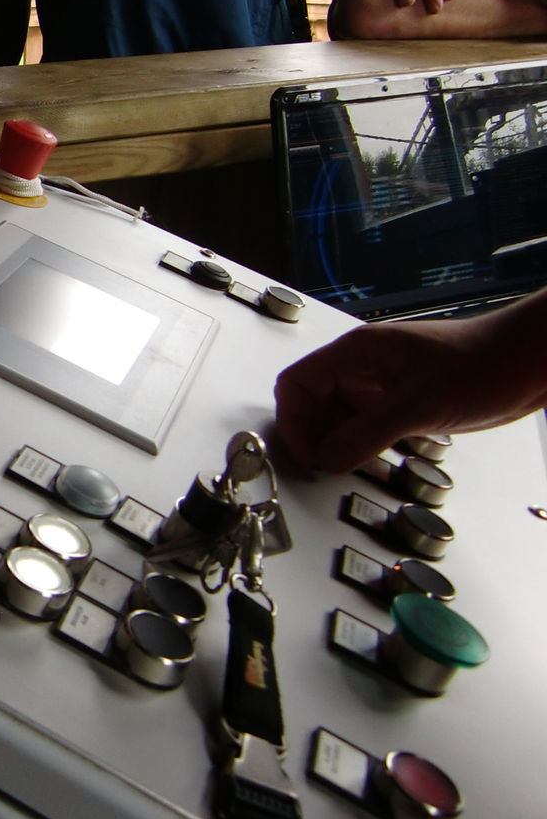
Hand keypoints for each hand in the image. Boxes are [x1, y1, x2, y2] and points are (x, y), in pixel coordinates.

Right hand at [273, 291, 546, 472]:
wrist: (527, 362)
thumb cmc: (484, 362)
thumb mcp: (419, 404)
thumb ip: (367, 434)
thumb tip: (328, 459)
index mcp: (357, 352)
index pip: (297, 384)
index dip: (293, 422)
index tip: (306, 454)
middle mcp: (363, 365)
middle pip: (312, 402)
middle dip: (312, 435)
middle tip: (322, 466)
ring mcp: (381, 382)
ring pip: (337, 415)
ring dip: (337, 442)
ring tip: (345, 466)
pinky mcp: (401, 400)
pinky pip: (365, 424)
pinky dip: (360, 444)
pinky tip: (371, 460)